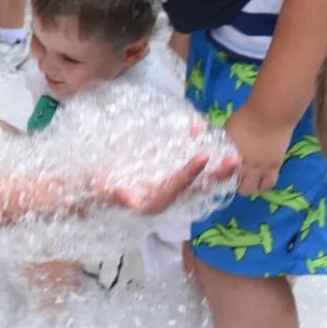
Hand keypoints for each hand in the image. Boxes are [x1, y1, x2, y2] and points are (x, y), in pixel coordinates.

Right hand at [100, 118, 239, 214]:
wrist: (92, 185)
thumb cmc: (97, 187)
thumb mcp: (105, 190)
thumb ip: (119, 196)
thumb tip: (132, 202)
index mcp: (155, 202)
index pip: (178, 188)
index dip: (190, 174)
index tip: (203, 157)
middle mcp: (166, 194)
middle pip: (197, 187)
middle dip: (216, 174)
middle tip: (234, 159)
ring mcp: (168, 183)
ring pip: (196, 174)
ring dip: (210, 157)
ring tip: (220, 137)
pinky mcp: (166, 171)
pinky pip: (184, 159)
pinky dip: (191, 143)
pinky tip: (196, 125)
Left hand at [223, 105, 292, 194]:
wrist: (270, 115)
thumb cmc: (244, 120)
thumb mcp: (226, 133)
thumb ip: (222, 146)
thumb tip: (215, 150)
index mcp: (232, 160)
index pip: (224, 180)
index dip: (222, 180)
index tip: (221, 176)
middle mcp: (248, 168)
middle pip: (243, 189)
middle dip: (238, 186)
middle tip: (237, 177)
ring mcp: (263, 169)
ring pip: (258, 189)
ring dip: (254, 185)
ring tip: (250, 178)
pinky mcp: (276, 166)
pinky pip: (271, 183)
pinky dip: (265, 182)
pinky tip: (261, 176)